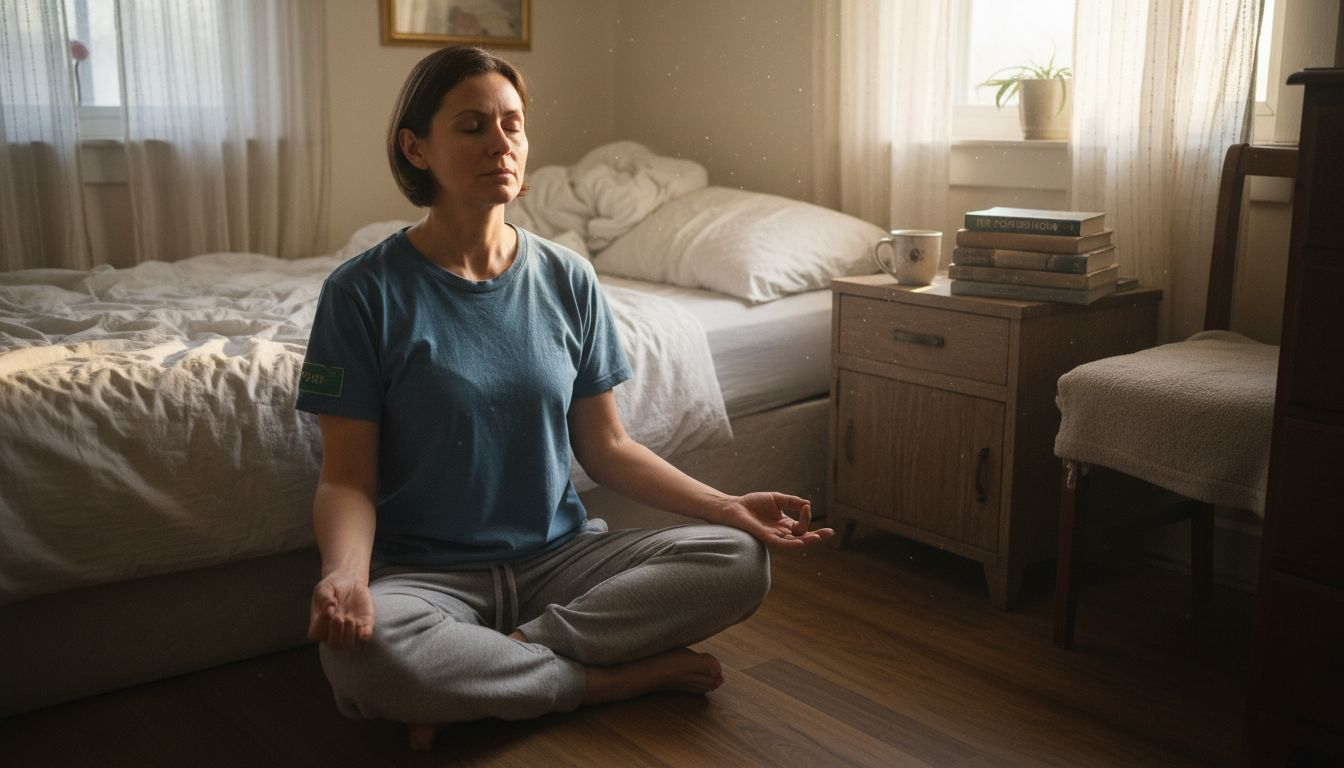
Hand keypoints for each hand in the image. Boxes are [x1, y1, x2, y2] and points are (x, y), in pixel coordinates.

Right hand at [307, 571, 374, 649]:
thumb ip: (323, 598)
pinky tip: (362, 625)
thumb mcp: (324, 589)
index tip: (327, 610)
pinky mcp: (365, 626)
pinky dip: (364, 634)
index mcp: (319, 625)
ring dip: (350, 635)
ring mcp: (350, 631)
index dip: (321, 626)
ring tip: (350, 619)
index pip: (316, 635)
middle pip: (333, 645)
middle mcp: (334, 632)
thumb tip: (329, 608)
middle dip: (336, 633)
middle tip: (338, 617)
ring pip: (349, 645)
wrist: (350, 582)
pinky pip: (365, 637)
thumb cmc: (333, 587)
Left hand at [718, 492, 833, 548]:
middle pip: (803, 538)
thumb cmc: (753, 503)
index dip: (808, 518)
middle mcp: (782, 533)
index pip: (803, 526)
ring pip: (794, 543)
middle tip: (829, 533)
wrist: (735, 507)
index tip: (806, 507)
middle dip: (817, 537)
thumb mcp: (777, 499)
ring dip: (807, 541)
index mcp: (785, 525)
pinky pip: (781, 544)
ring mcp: (775, 536)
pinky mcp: (766, 537)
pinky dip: (792, 544)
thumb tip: (808, 504)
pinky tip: (801, 542)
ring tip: (818, 537)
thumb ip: (792, 501)